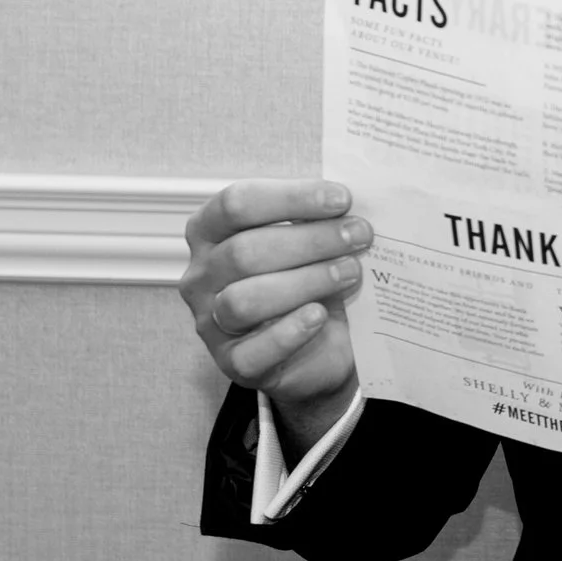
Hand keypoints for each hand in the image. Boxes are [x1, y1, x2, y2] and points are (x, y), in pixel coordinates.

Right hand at [178, 179, 368, 452]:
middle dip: (310, 240)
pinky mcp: (233, 363)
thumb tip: (349, 202)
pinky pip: (253, 351)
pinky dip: (289, 332)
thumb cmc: (308, 279)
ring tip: (349, 272)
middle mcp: (202, 275)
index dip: (291, 197)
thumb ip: (317, 219)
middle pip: (244, 251)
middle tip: (359, 235)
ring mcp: (211, 322)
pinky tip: (319, 316)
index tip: (342, 199)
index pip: (236, 204)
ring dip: (305, 281)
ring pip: (244, 300)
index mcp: (210, 232)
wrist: (319, 347)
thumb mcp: (310, 243)